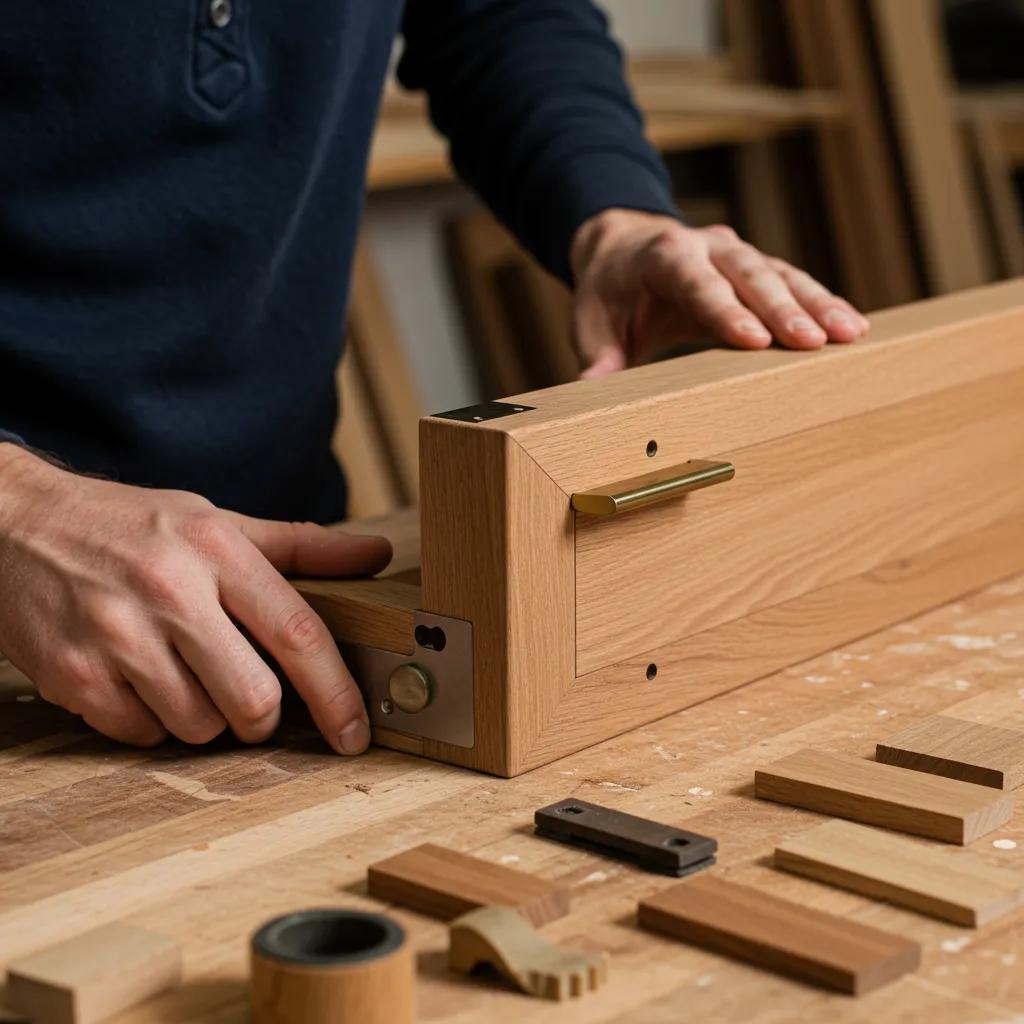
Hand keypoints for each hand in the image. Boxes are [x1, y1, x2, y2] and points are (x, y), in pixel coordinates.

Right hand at [0, 445, 390, 752]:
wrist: (13, 522)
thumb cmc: (129, 524)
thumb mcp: (217, 520)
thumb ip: (301, 545)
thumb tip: (375, 556)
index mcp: (216, 548)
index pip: (297, 633)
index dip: (336, 694)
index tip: (355, 732)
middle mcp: (169, 591)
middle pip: (253, 700)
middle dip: (263, 715)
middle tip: (249, 696)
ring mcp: (116, 636)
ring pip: (199, 728)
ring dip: (205, 718)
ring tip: (183, 672)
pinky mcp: (73, 675)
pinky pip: (142, 736)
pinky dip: (152, 722)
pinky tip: (138, 679)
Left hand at [570, 209, 868, 377]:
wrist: (624, 247)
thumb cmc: (608, 291)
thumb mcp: (590, 322)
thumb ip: (596, 356)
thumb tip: (590, 391)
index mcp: (663, 256)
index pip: (698, 283)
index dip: (726, 310)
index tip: (754, 339)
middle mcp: (707, 247)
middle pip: (750, 275)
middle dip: (784, 309)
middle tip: (814, 342)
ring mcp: (736, 254)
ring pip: (781, 275)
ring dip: (817, 304)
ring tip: (850, 334)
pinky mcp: (756, 268)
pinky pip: (792, 282)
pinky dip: (821, 302)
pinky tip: (851, 327)